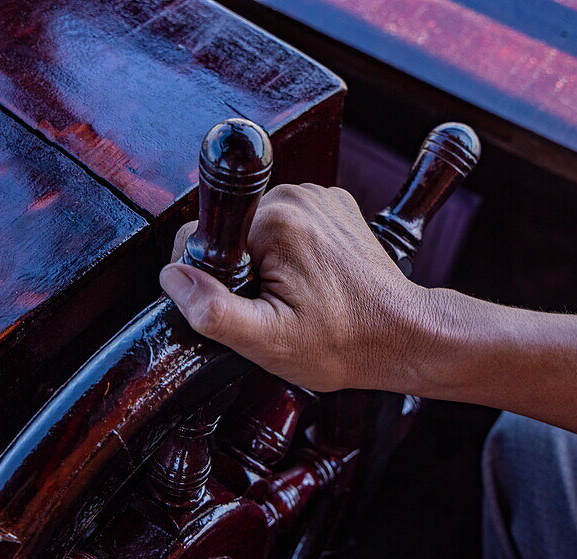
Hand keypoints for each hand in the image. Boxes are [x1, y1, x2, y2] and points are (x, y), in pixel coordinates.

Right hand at [159, 183, 435, 391]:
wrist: (403, 336)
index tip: (244, 303)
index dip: (209, 278)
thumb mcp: (269, 342)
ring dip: (264, 260)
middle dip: (240, 270)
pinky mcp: (333, 206)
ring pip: (257, 228)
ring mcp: (319, 197)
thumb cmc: (345, 343)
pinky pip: (288, 224)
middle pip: (232, 231)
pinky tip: (311, 280)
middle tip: (275, 306)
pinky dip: (290, 251)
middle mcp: (297, 196)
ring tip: (297, 295)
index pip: (202, 236)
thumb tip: (173, 278)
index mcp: (275, 221)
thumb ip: (213, 310)